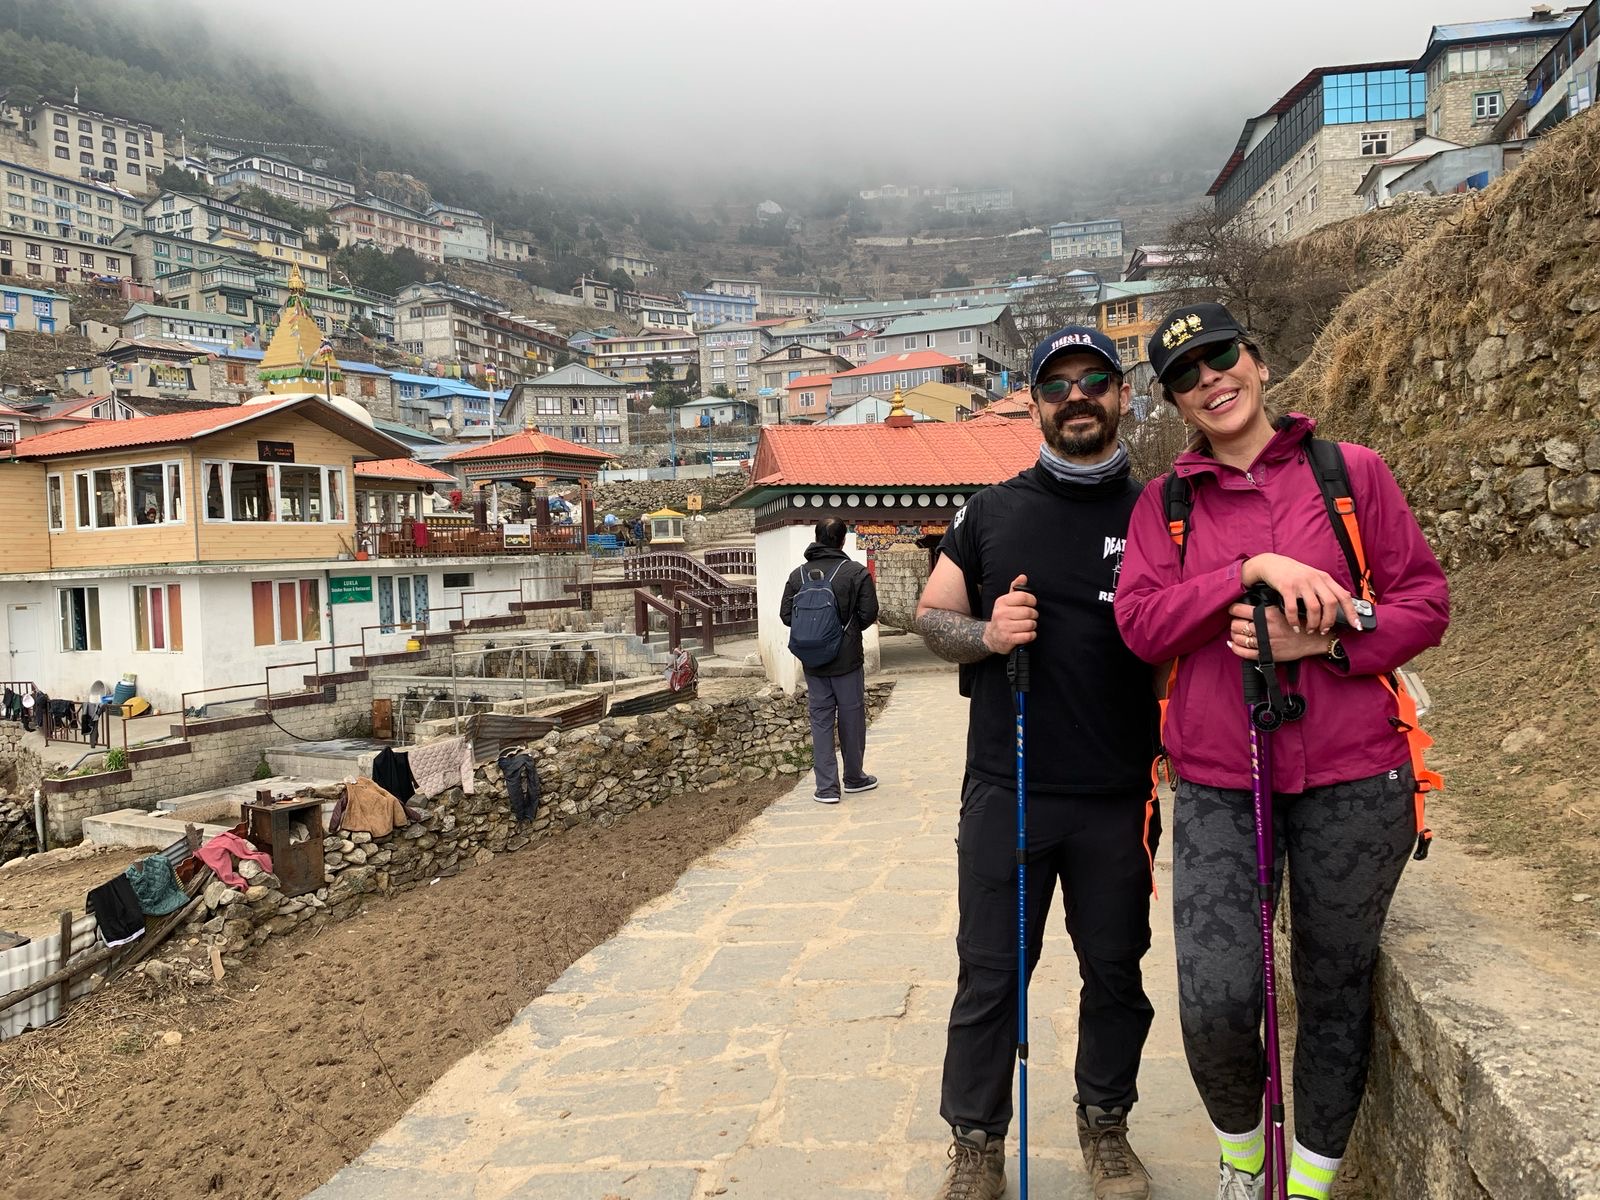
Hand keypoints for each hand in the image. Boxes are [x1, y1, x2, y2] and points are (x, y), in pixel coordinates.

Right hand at [983, 574, 1037, 654]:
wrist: (992, 636)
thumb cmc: (1003, 616)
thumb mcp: (1006, 601)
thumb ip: (1015, 589)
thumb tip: (1023, 577)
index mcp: (1001, 602)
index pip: (1023, 597)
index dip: (1032, 600)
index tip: (1032, 603)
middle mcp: (1001, 614)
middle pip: (1028, 611)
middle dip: (1033, 615)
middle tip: (1031, 616)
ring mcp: (1004, 627)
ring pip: (1030, 624)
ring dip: (1033, 625)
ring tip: (1028, 625)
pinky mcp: (1008, 639)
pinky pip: (1028, 636)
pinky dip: (1031, 635)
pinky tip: (1027, 633)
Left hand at [1225, 602, 1330, 662]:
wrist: (1313, 638)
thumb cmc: (1299, 621)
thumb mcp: (1284, 608)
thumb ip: (1267, 607)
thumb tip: (1251, 601)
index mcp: (1267, 614)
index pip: (1239, 610)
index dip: (1233, 609)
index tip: (1233, 609)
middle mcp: (1264, 628)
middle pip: (1236, 625)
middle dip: (1234, 622)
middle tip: (1236, 622)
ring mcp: (1265, 643)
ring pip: (1238, 638)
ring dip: (1234, 635)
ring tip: (1236, 632)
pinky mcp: (1267, 654)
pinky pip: (1244, 653)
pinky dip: (1235, 648)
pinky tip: (1233, 644)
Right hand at [1241, 553, 1359, 634]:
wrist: (1271, 563)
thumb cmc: (1293, 573)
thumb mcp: (1313, 576)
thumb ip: (1326, 587)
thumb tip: (1343, 601)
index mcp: (1324, 578)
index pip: (1344, 596)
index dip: (1352, 612)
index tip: (1356, 626)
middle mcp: (1315, 579)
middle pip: (1331, 603)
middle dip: (1329, 621)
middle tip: (1324, 630)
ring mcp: (1301, 583)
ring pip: (1314, 608)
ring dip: (1313, 623)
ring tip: (1309, 629)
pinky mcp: (1287, 587)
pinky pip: (1293, 608)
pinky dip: (1294, 621)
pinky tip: (1295, 626)